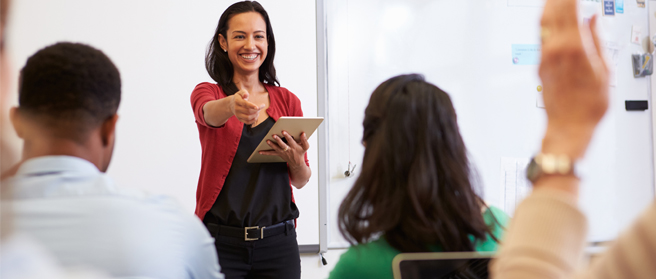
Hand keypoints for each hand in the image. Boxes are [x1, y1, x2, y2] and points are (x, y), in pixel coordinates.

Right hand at [229, 83, 264, 124]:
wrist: (231, 104)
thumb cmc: (239, 97)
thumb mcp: (240, 92)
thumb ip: (244, 92)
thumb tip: (246, 95)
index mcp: (237, 101)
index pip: (245, 104)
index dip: (251, 106)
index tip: (257, 107)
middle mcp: (236, 108)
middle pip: (248, 111)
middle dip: (257, 110)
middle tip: (261, 106)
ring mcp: (237, 115)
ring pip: (248, 117)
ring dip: (256, 115)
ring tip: (258, 111)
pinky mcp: (239, 119)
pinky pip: (247, 122)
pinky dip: (253, 120)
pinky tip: (256, 116)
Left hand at [259, 131, 309, 166]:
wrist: (297, 163)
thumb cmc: (301, 153)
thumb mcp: (305, 147)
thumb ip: (305, 140)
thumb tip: (303, 133)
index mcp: (294, 147)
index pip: (290, 140)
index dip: (287, 136)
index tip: (283, 131)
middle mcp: (288, 150)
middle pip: (282, 145)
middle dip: (278, 140)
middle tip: (273, 135)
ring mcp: (282, 152)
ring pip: (276, 149)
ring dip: (271, 145)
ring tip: (267, 141)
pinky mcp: (279, 154)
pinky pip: (271, 153)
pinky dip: (265, 153)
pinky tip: (259, 151)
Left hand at [539, 0, 608, 158]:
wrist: (568, 127)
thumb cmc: (588, 106)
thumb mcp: (604, 70)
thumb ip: (597, 40)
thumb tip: (593, 19)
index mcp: (574, 48)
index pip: (570, 10)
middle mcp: (555, 50)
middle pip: (553, 13)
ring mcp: (544, 58)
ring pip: (543, 23)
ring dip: (549, 7)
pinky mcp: (539, 65)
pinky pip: (541, 37)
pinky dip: (546, 22)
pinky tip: (550, 18)